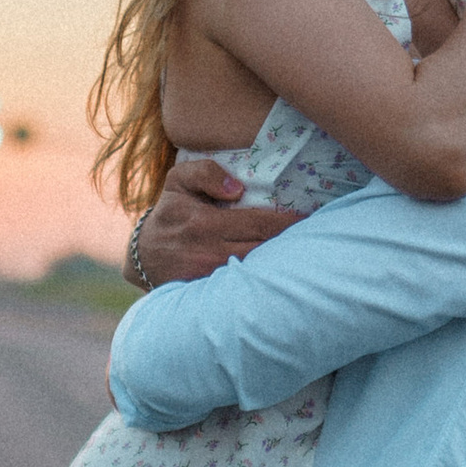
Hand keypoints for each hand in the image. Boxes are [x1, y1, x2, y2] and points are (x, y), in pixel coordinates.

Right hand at [134, 155, 300, 286]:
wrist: (143, 257)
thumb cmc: (169, 213)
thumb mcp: (178, 180)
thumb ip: (205, 173)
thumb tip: (236, 189)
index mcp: (205, 223)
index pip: (261, 223)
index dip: (291, 222)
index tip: (313, 218)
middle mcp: (210, 253)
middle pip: (266, 249)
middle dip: (294, 244)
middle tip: (322, 235)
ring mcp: (212, 278)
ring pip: (260, 270)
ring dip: (284, 264)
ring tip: (310, 253)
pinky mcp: (212, 293)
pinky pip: (247, 287)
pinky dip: (267, 280)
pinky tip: (286, 274)